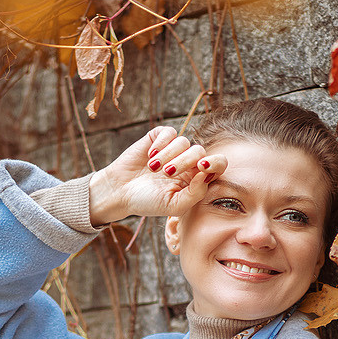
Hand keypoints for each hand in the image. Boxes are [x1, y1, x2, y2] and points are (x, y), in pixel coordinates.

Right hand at [88, 127, 227, 224]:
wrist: (120, 192)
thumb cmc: (148, 201)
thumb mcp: (174, 205)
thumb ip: (195, 193)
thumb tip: (207, 174)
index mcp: (196, 178)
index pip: (217, 164)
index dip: (215, 162)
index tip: (201, 168)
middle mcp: (188, 162)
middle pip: (199, 151)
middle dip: (184, 162)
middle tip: (167, 174)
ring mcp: (173, 149)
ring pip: (183, 141)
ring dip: (168, 156)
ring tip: (153, 169)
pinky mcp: (159, 138)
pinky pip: (169, 132)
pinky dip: (160, 144)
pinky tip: (150, 157)